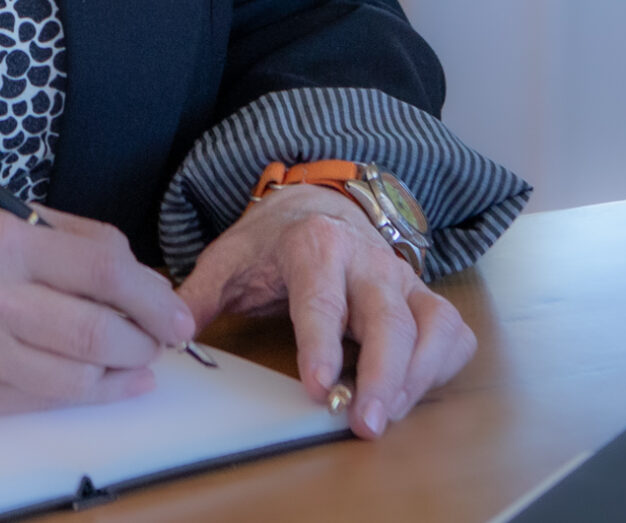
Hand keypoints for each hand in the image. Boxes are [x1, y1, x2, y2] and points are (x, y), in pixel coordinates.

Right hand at [0, 203, 195, 416]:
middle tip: (163, 338)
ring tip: (136, 359)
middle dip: (145, 339)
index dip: (152, 294)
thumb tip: (135, 275)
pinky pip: (41, 400)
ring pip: (76, 375)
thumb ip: (62, 239)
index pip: (102, 267)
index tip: (175, 309)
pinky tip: (103, 382)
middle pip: (97, 330)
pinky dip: (84, 394)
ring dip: (121, 372)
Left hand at [177, 183, 474, 440]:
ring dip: (417, 377)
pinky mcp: (425, 298)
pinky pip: (452, 333)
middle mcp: (368, 261)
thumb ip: (197, 296)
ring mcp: (403, 280)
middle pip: (389, 318)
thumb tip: (172, 333)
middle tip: (365, 422)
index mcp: (316, 246)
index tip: (318, 386)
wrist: (320, 203)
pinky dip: (441, 367)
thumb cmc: (273, 241)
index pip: (322, 298)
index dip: (321, 343)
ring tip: (387, 416)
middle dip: (382, 374)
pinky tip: (411, 393)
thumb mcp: (229, 258)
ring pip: (432, 326)